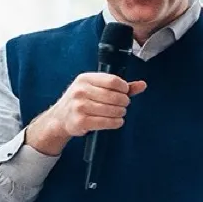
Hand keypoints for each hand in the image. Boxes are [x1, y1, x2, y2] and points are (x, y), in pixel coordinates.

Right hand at [25, 73, 148, 155]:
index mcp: (85, 79)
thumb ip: (119, 86)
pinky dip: (115, 123)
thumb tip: (142, 85)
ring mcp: (79, 106)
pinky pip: (106, 122)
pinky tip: (116, 121)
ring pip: (112, 110)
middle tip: (123, 105)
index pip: (113, 81)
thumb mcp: (96, 88)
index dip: (124, 88)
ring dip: (120, 113)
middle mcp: (80, 91)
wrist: (60, 118)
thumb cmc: (81, 101)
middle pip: (115, 96)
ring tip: (119, 114)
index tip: (124, 93)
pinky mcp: (80, 121)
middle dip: (124, 102)